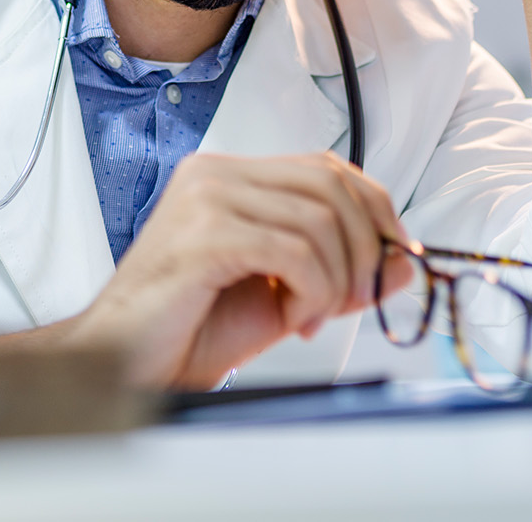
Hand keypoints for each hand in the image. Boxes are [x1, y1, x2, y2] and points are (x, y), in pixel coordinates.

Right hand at [71, 153, 414, 389]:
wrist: (127, 364)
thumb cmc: (191, 329)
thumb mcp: (286, 295)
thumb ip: (340, 272)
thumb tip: (404, 262)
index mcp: (230, 176)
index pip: (327, 167)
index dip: (375, 209)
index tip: (394, 257)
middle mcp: (215, 174)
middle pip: (332, 185)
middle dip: (364, 249)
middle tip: (354, 299)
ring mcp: (206, 198)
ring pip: (320, 221)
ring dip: (334, 281)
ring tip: (307, 316)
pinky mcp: (205, 235)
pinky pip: (295, 251)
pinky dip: (312, 292)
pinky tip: (292, 318)